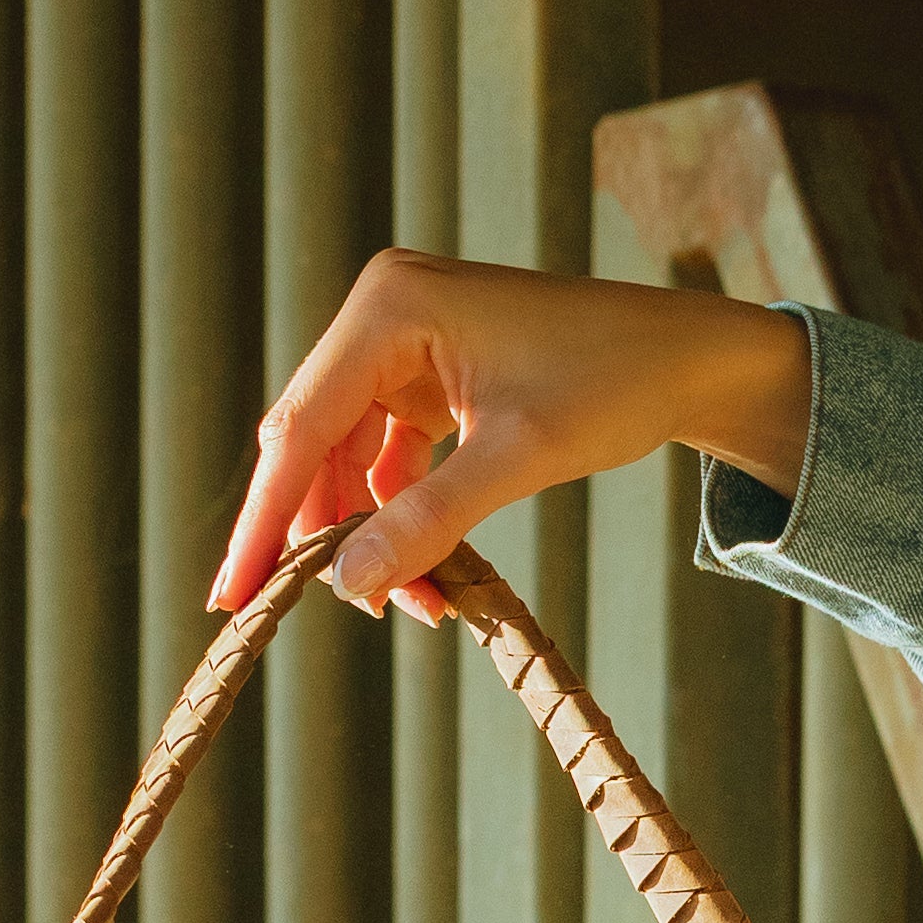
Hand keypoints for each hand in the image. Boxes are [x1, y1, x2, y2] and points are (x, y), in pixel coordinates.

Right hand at [211, 251, 814, 623]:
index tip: (232, 596)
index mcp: (390, 307)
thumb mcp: (516, 459)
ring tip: (411, 607)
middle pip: (313, 442)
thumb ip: (426, 523)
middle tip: (286, 615)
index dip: (266, 520)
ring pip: (350, 459)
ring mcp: (404, 343)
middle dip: (318, 535)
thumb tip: (346, 589)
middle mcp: (384, 312)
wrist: (689, 357)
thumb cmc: (614, 381)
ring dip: (369, 536)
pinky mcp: (430, 374)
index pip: (302, 428)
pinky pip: (389, 457)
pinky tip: (429, 578)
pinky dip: (401, 517)